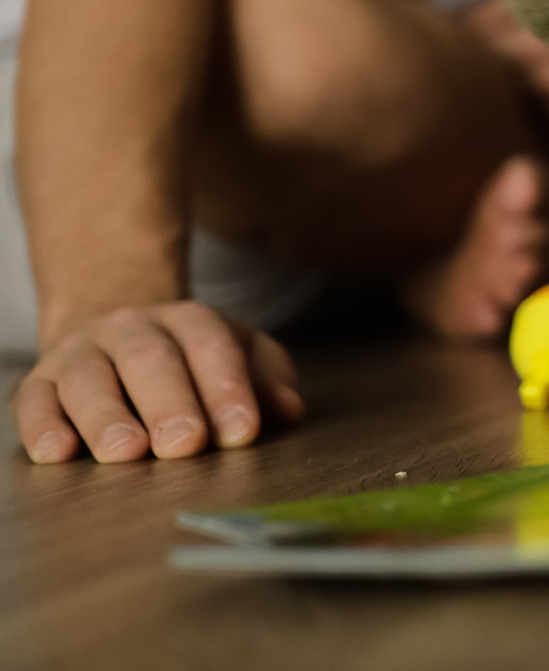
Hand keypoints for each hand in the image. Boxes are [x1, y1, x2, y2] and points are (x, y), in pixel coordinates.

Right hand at [13, 301, 304, 462]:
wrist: (113, 331)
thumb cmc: (188, 358)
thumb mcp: (237, 354)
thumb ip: (266, 378)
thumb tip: (290, 410)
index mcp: (189, 320)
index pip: (212, 347)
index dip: (228, 388)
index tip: (241, 432)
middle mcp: (132, 329)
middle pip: (151, 361)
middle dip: (170, 404)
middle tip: (185, 444)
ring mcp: (81, 354)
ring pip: (90, 380)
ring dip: (107, 417)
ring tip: (126, 453)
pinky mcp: (38, 383)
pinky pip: (33, 401)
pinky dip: (43, 426)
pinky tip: (58, 453)